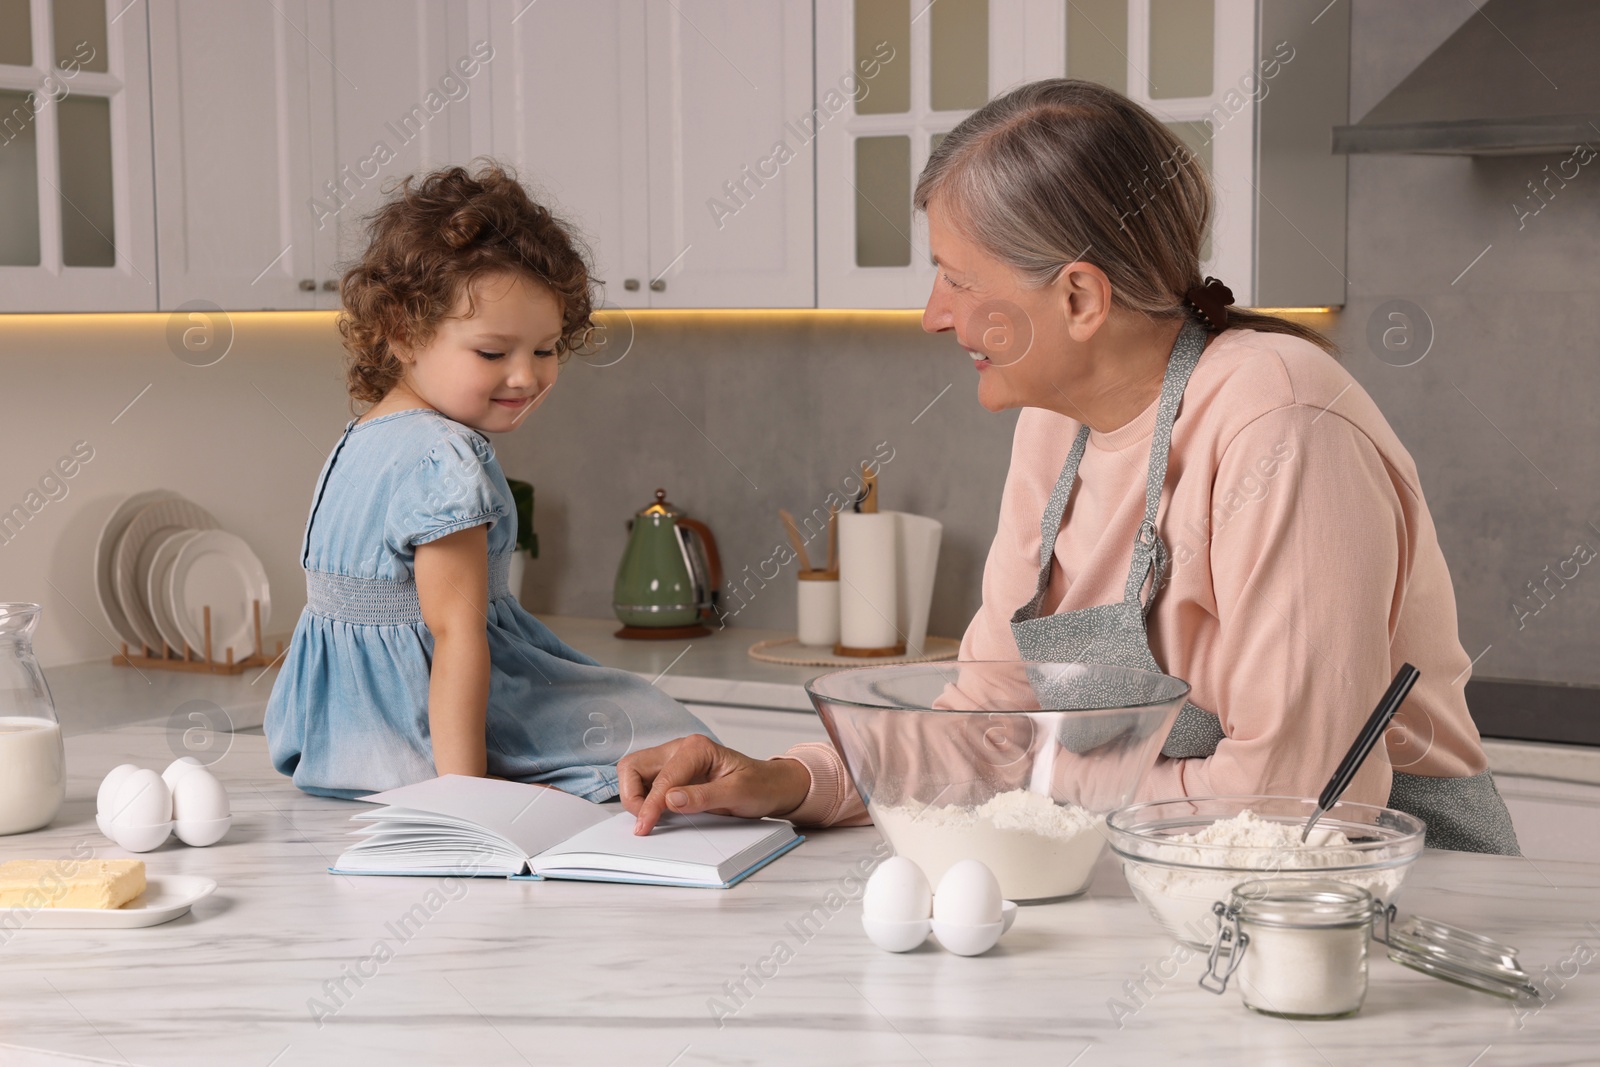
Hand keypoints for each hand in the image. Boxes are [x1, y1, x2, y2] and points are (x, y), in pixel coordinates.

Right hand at [618, 734, 811, 834]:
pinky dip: (643, 798)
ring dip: (635, 796)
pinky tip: (655, 813)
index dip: (651, 805)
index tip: (645, 826)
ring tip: (649, 818)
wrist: (771, 787)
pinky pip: (646, 782)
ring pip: (635, 772)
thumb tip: (671, 800)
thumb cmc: (759, 785)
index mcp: (696, 748)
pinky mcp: (673, 773)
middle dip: (632, 795)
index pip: (662, 778)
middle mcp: (681, 749)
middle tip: (643, 821)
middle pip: (635, 765)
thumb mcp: (738, 793)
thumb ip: (703, 796)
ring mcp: (674, 760)